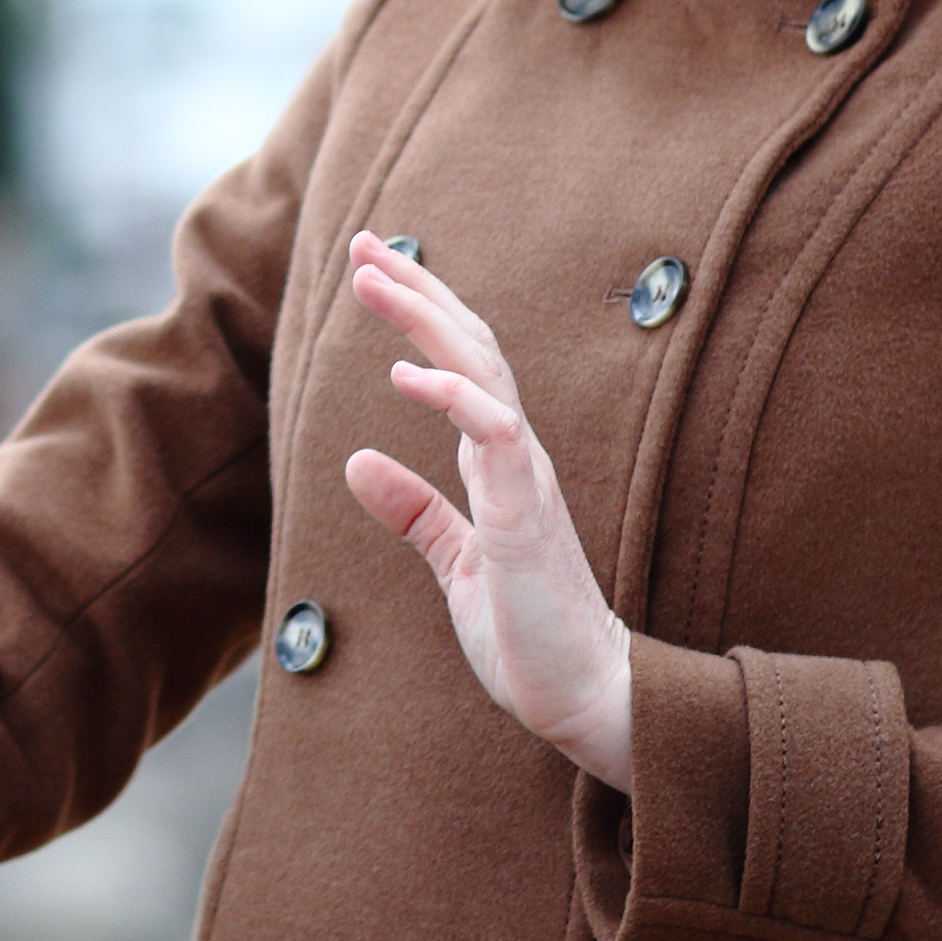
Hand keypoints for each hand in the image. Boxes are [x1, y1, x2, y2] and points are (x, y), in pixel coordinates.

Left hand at [335, 231, 637, 787]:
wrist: (585, 697)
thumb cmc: (529, 633)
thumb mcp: (456, 562)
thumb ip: (415, 511)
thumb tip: (356, 461)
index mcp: (500, 464)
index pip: (461, 365)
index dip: (420, 313)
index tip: (373, 270)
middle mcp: (518, 457)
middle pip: (471, 347)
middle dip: (418, 291)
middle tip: (364, 243)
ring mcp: (526, 482)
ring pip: (483, 374)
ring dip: (427, 321)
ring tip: (375, 279)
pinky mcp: (525, 519)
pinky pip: (495, 437)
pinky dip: (452, 398)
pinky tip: (404, 376)